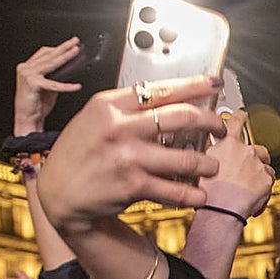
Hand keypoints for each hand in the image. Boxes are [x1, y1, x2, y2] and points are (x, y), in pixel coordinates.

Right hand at [14, 38, 82, 135]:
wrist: (27, 119)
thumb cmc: (37, 104)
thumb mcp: (48, 86)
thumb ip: (55, 76)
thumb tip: (70, 68)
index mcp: (27, 67)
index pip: (44, 53)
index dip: (58, 48)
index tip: (70, 44)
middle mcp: (25, 69)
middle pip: (48, 55)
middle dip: (63, 47)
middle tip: (75, 42)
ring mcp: (28, 75)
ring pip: (51, 64)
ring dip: (65, 57)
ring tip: (76, 52)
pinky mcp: (32, 84)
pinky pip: (54, 84)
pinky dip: (67, 86)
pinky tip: (76, 86)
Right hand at [38, 75, 226, 234]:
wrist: (59, 193)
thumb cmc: (79, 154)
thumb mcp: (94, 119)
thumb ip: (126, 109)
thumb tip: (167, 101)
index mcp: (109, 105)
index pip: (161, 89)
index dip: (194, 85)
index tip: (214, 84)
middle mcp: (120, 127)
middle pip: (182, 117)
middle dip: (210, 122)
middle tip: (219, 129)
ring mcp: (128, 157)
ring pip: (187, 157)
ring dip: (207, 164)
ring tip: (211, 166)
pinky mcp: (134, 185)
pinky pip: (176, 190)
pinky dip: (193, 194)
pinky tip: (199, 195)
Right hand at [201, 111, 275, 218]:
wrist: (220, 209)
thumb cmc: (208, 193)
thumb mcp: (202, 166)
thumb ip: (213, 155)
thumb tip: (213, 154)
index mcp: (227, 145)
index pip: (234, 123)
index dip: (239, 117)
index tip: (242, 113)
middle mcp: (245, 151)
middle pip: (256, 149)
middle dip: (256, 157)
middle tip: (250, 167)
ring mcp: (257, 165)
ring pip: (265, 167)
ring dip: (260, 175)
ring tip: (250, 188)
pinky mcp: (267, 180)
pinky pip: (269, 183)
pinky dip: (264, 190)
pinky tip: (253, 199)